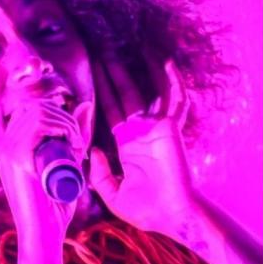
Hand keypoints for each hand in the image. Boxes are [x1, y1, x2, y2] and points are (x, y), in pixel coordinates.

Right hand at [0, 97, 94, 246]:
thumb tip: (86, 104)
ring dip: (66, 123)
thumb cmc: (54, 206)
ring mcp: (6, 150)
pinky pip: (39, 124)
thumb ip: (75, 136)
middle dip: (64, 117)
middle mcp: (3, 145)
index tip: (75, 138)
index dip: (57, 114)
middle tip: (79, 144)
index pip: (32, 109)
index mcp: (9, 146)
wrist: (43, 235)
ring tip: (77, 148)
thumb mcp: (68, 162)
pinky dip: (62, 128)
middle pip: (36, 106)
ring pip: (39, 111)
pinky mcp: (15, 157)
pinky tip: (73, 145)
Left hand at [89, 57, 194, 232]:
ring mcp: (157, 128)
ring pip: (146, 91)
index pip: (110, 110)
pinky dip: (172, 81)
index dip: (100, 91)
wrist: (173, 216)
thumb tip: (91, 150)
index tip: (88, 72)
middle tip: (99, 49)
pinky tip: (165, 61)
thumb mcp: (113, 195)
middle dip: (112, 73)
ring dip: (136, 70)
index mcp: (126, 145)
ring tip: (125, 47)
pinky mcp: (171, 128)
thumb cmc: (147, 211)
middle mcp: (141, 132)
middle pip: (124, 95)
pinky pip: (174, 100)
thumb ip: (99, 174)